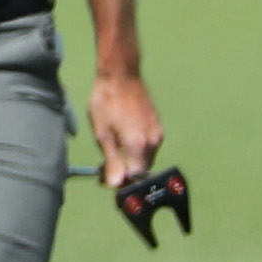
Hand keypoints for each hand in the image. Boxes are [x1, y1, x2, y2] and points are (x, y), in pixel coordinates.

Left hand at [88, 72, 162, 187]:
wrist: (121, 76)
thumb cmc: (107, 102)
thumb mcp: (102, 134)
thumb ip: (112, 161)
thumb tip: (115, 184)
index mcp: (139, 145)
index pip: (134, 176)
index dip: (119, 180)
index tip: (105, 176)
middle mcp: (154, 141)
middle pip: (141, 169)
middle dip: (124, 171)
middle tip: (104, 165)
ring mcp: (158, 132)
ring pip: (145, 158)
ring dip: (130, 160)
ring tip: (111, 149)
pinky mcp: (158, 126)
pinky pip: (149, 146)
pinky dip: (136, 149)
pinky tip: (121, 139)